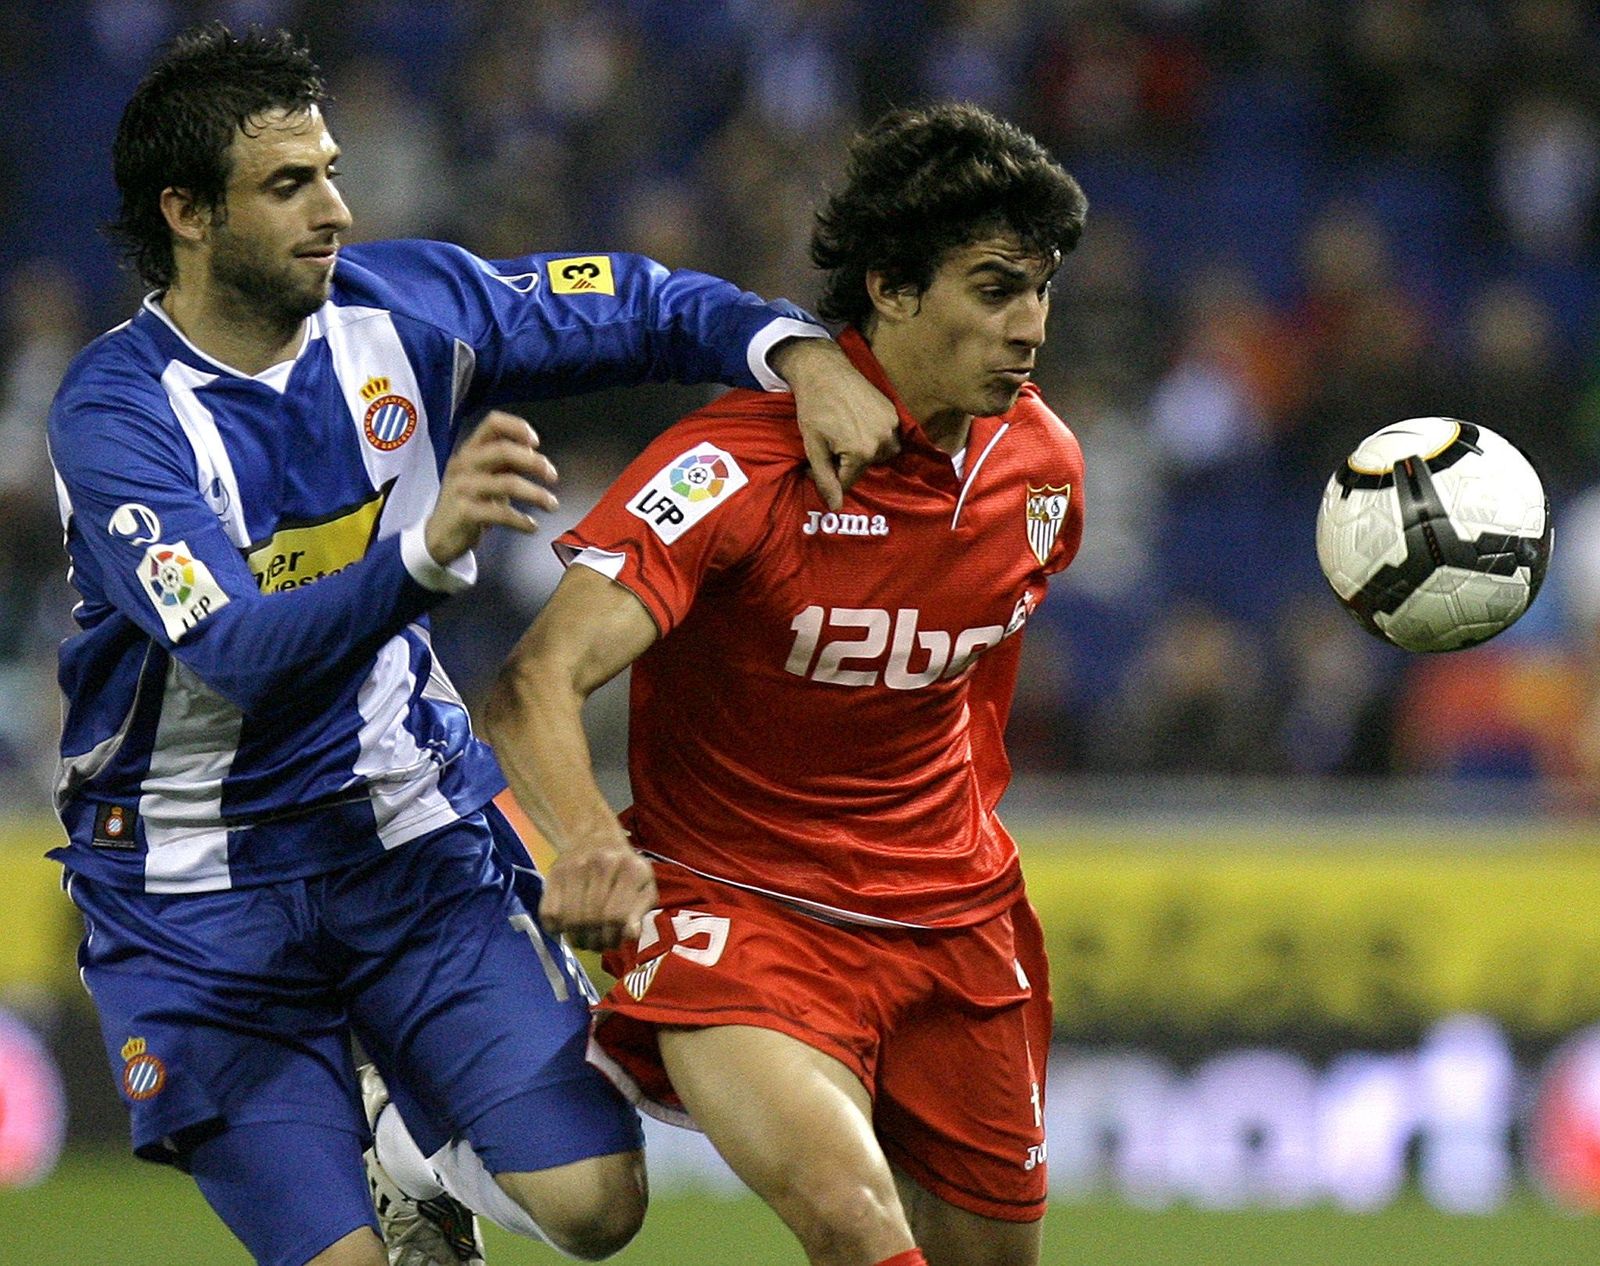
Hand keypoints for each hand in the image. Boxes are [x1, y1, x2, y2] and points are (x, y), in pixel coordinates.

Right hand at [424, 411, 558, 565]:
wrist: (439, 536)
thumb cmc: (468, 501)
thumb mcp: (483, 475)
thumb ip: (504, 461)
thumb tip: (534, 452)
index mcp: (470, 450)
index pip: (492, 423)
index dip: (517, 427)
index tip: (536, 442)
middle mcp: (464, 464)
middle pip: (503, 450)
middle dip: (534, 462)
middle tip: (553, 476)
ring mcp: (463, 488)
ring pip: (507, 483)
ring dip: (536, 494)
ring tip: (552, 505)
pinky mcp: (465, 512)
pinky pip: (502, 514)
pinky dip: (522, 521)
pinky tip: (532, 526)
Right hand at [539, 836, 657, 951]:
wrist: (596, 836)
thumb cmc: (624, 868)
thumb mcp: (643, 886)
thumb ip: (640, 910)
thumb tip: (630, 935)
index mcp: (630, 869)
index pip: (617, 916)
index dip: (613, 938)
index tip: (613, 942)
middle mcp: (602, 864)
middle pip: (593, 919)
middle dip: (596, 941)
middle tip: (598, 945)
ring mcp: (574, 868)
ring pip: (570, 919)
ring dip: (577, 939)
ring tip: (584, 940)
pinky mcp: (554, 873)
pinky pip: (549, 913)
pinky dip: (556, 928)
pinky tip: (566, 927)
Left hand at [771, 337, 899, 509]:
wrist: (824, 371)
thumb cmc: (814, 409)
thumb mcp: (814, 447)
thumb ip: (825, 479)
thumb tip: (835, 508)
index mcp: (862, 452)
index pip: (847, 482)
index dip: (829, 473)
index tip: (817, 458)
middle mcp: (884, 441)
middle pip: (864, 468)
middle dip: (847, 462)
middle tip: (830, 442)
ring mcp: (892, 426)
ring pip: (879, 455)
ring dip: (863, 451)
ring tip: (843, 433)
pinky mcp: (894, 413)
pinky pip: (887, 437)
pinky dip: (873, 437)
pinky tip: (856, 424)